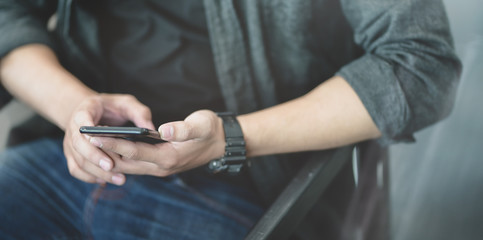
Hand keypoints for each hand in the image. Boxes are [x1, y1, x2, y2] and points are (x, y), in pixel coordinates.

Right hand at [63, 94, 154, 184]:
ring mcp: (70, 143)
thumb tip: (150, 129)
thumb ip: (139, 112)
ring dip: (96, 171)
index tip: (102, 141)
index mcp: (84, 111)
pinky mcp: (72, 155)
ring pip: (79, 161)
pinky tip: (106, 181)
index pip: (82, 121)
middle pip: (78, 145)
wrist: (91, 111)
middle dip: (94, 157)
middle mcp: (73, 128)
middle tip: (111, 166)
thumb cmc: (111, 106)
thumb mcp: (126, 103)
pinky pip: (76, 169)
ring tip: (119, 179)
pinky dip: (89, 177)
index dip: (90, 132)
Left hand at [88, 110, 225, 176]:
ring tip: (91, 143)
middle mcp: (161, 167)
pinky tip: (109, 148)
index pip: (133, 152)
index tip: (94, 134)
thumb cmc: (210, 131)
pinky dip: (120, 158)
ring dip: (110, 157)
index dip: (113, 142)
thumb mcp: (201, 125)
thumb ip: (183, 128)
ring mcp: (160, 167)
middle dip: (104, 153)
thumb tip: (163, 129)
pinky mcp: (159, 164)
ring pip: (128, 166)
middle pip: (125, 164)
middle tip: (83, 140)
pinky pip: (134, 165)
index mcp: (168, 158)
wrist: (221, 143)